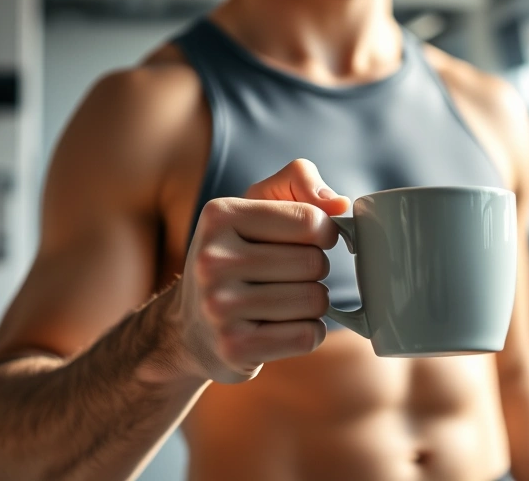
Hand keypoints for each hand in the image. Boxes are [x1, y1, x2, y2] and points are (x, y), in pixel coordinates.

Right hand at [169, 159, 349, 383]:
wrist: (190, 328)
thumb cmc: (238, 255)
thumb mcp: (257, 204)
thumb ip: (298, 180)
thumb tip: (338, 203)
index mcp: (219, 216)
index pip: (310, 221)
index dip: (323, 233)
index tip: (308, 240)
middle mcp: (211, 260)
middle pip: (314, 263)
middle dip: (315, 271)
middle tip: (287, 277)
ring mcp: (219, 307)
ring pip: (315, 301)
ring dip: (313, 304)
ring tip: (283, 302)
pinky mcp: (234, 348)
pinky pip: (308, 335)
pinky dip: (308, 333)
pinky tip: (281, 329)